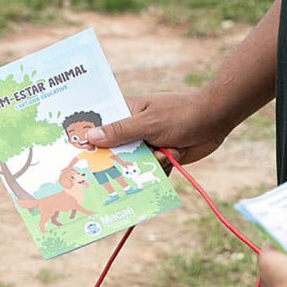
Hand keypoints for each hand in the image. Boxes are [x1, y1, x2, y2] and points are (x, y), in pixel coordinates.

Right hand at [85, 89, 235, 165]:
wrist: (216, 120)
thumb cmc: (181, 113)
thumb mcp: (148, 122)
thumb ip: (120, 131)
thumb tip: (90, 137)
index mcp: (124, 112)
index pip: (98, 126)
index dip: (85, 139)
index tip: (71, 153)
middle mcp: (132, 130)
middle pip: (112, 152)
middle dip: (115, 162)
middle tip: (106, 172)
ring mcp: (145, 146)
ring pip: (132, 167)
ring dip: (145, 166)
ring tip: (164, 153)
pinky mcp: (159, 159)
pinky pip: (149, 173)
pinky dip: (158, 171)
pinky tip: (170, 159)